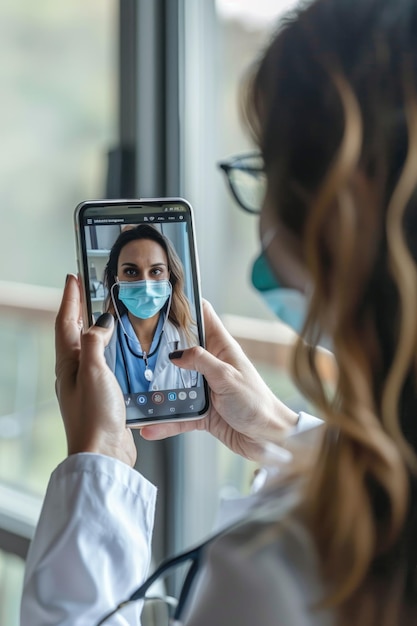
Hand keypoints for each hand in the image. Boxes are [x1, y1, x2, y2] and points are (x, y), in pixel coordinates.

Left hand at [55, 274, 135, 466]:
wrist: (103, 454)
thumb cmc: (94, 416)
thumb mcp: (93, 370)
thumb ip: (95, 342)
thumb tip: (100, 322)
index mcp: (68, 363)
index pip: (66, 322)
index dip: (69, 298)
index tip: (74, 277)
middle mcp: (76, 372)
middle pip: (76, 333)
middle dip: (81, 310)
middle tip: (90, 291)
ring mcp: (90, 384)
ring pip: (93, 348)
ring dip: (99, 329)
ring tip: (110, 314)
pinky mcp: (105, 395)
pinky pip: (107, 365)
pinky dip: (114, 351)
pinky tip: (126, 351)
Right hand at [141, 300, 297, 460]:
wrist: (268, 437)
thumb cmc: (257, 403)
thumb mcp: (227, 376)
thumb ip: (201, 361)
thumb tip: (176, 354)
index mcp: (222, 348)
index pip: (203, 316)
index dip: (185, 305)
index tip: (163, 300)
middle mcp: (211, 365)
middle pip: (182, 348)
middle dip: (160, 347)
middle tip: (137, 344)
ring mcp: (205, 388)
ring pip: (175, 383)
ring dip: (159, 390)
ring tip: (138, 391)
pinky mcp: (202, 411)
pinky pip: (178, 415)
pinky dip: (165, 422)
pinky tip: (150, 427)